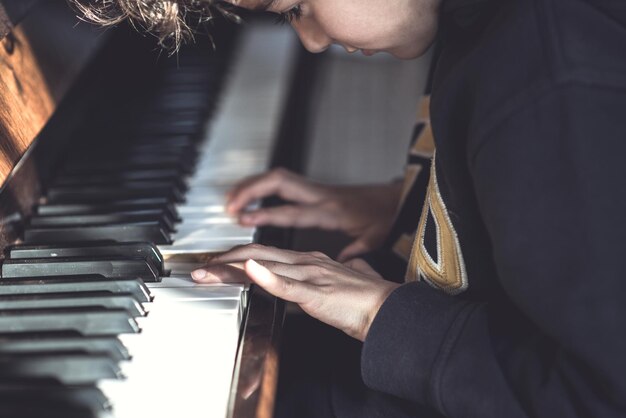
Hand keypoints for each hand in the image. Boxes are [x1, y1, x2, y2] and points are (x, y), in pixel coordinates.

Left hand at [191, 244, 399, 340]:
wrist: (389, 309)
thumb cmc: (368, 300)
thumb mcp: (344, 282)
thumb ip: (335, 273)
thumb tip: (337, 271)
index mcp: (311, 260)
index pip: (266, 254)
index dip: (238, 257)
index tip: (217, 264)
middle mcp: (306, 261)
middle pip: (256, 255)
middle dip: (222, 260)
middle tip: (198, 267)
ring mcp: (310, 274)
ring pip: (263, 266)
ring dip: (229, 269)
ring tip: (205, 273)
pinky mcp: (316, 292)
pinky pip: (286, 284)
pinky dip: (264, 276)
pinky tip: (246, 271)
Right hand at [226, 168, 402, 260]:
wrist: (396, 198)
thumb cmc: (384, 218)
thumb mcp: (372, 239)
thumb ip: (354, 251)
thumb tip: (341, 264)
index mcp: (330, 210)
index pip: (292, 211)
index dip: (267, 214)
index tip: (244, 219)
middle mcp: (320, 196)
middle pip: (279, 182)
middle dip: (251, 190)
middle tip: (230, 206)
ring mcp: (317, 190)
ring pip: (278, 178)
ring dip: (253, 186)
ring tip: (232, 200)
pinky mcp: (316, 189)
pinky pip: (284, 183)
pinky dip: (264, 188)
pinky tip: (252, 198)